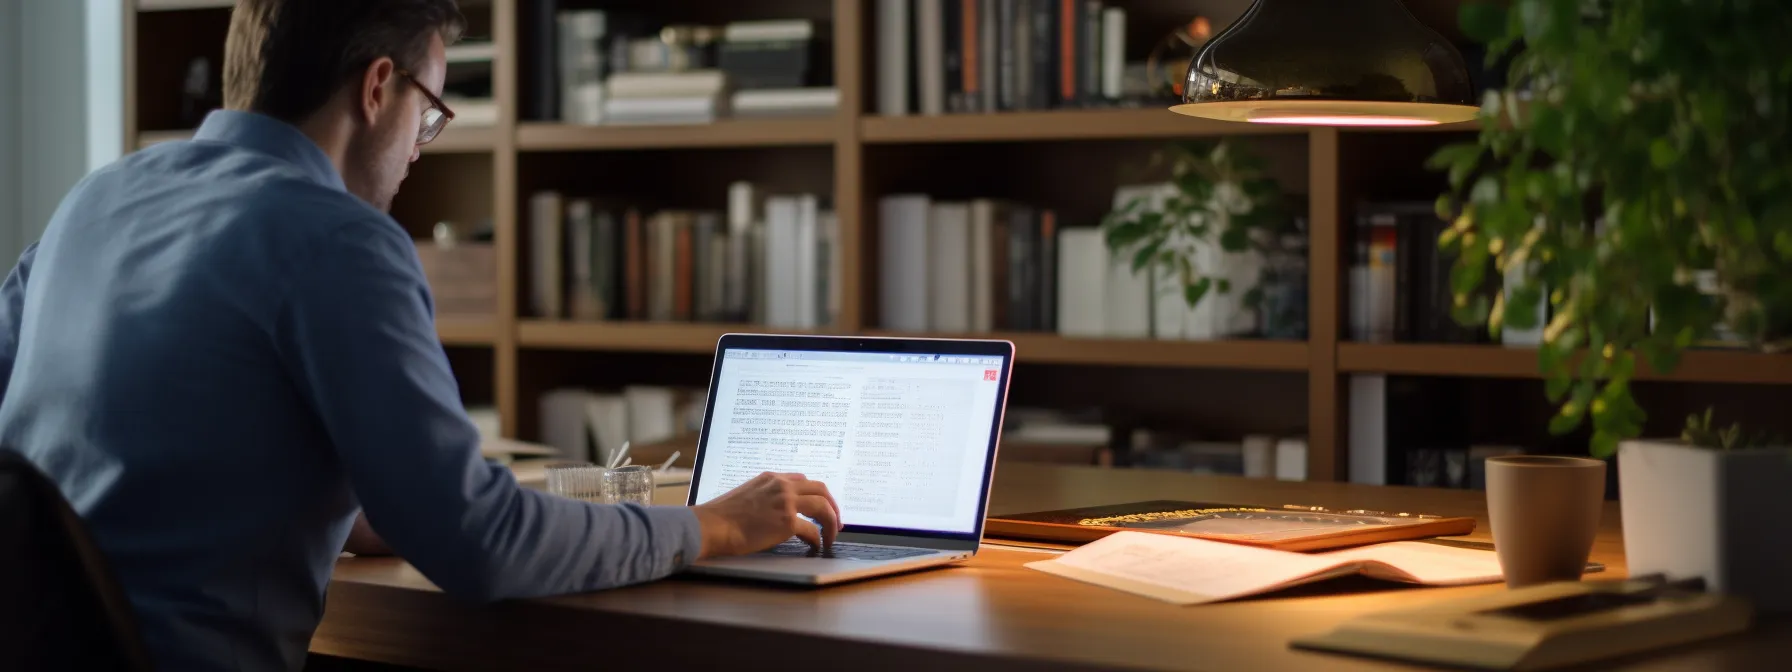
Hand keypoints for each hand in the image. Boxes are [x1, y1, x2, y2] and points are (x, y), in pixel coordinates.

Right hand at [691, 472, 840, 557]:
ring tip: (831, 536)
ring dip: (831, 522)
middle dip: (832, 505)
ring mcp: (786, 502)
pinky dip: (818, 539)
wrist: (712, 525)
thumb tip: (776, 511)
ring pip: (823, 506)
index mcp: (772, 478)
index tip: (820, 506)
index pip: (803, 480)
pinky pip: (813, 530)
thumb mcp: (746, 494)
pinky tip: (816, 547)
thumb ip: (765, 496)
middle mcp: (782, 485)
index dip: (815, 494)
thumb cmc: (722, 516)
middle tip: (836, 520)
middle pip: (820, 489)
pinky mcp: (787, 521)